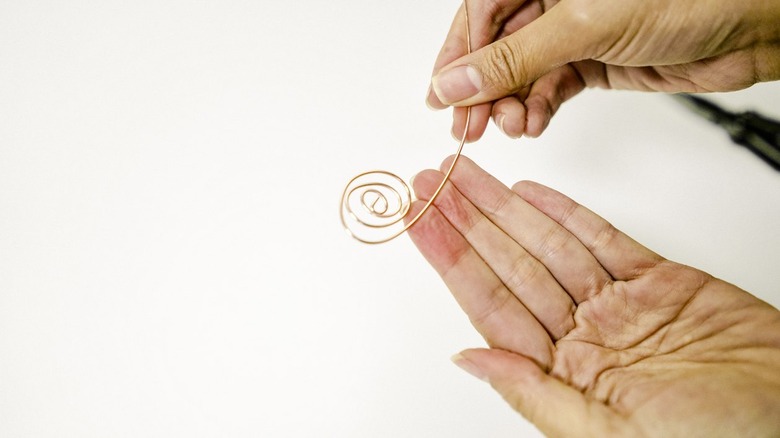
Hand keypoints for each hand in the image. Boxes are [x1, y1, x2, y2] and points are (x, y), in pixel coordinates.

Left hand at [408, 156, 779, 436]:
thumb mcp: (608, 434)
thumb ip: (534, 393)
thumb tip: (469, 360)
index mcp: (565, 372)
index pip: (489, 303)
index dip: (450, 257)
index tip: (419, 223)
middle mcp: (585, 334)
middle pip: (510, 263)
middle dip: (466, 221)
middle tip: (428, 183)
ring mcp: (619, 305)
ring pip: (547, 243)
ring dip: (505, 208)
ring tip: (466, 177)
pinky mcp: (661, 281)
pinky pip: (602, 239)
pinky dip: (567, 213)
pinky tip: (530, 194)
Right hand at [426, 0, 779, 140]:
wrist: (753, 24)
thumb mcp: (582, 25)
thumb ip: (513, 58)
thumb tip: (456, 82)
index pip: (481, 12)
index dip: (457, 56)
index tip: (442, 96)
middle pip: (497, 47)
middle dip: (482, 89)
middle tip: (468, 126)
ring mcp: (574, 31)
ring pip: (522, 73)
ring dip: (511, 104)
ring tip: (512, 126)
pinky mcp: (594, 61)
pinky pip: (551, 89)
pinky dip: (540, 109)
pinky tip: (535, 123)